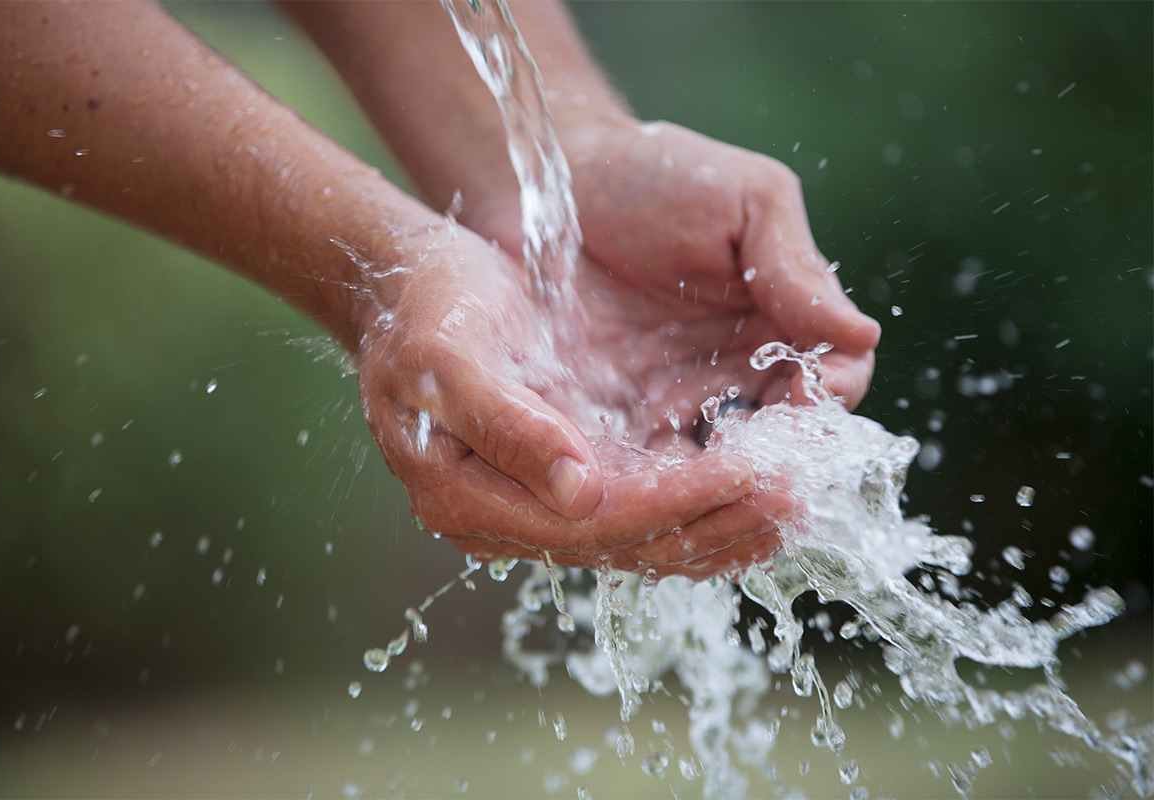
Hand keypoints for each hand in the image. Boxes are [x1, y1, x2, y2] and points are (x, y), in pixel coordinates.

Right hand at [352, 217, 794, 576]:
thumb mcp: (449, 358)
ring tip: (793, 502)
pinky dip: (701, 498)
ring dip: (722, 522)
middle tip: (797, 499)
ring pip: (646, 534)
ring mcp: (538, 500)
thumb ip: (508, 426)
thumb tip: (578, 494)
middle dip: (719, 522)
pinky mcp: (566, 475)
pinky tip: (750, 486)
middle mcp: (508, 516)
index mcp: (470, 497)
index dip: (681, 501)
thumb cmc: (422, 309)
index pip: (600, 522)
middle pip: (632, 543)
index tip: (753, 476)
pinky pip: (645, 503)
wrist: (405, 283)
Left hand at [456, 119, 880, 573]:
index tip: (809, 399)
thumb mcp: (743, 201)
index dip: (830, 396)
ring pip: (720, 465)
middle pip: (785, 436)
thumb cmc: (653, 174)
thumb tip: (862, 336)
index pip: (834, 377)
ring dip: (722, 481)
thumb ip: (796, 268)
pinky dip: (660, 482)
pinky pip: (651, 465)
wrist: (547, 182)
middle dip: (781, 457)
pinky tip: (651, 482)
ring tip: (705, 481)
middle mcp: (738, 367)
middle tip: (758, 463)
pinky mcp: (620, 417)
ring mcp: (679, 396)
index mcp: (782, 317)